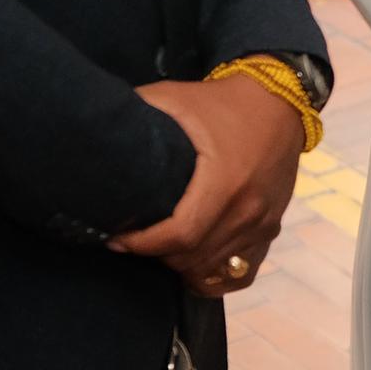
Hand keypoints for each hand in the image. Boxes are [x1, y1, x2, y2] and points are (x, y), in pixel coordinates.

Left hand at [108, 74, 302, 295]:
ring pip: (212, 269)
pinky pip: (241, 272)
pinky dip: (215, 274)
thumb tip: (89, 123)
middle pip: (192, 258)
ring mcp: (264, 222)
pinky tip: (196, 260)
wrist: (281, 98)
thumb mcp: (176, 96)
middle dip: (156, 255)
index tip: (117, 237)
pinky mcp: (272, 226)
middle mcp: (248, 210)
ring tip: (161, 248)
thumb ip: (138, 109)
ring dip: (181, 265)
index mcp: (225, 183)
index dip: (142, 245)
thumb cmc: (222, 100)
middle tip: (135, 240)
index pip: (179, 236)